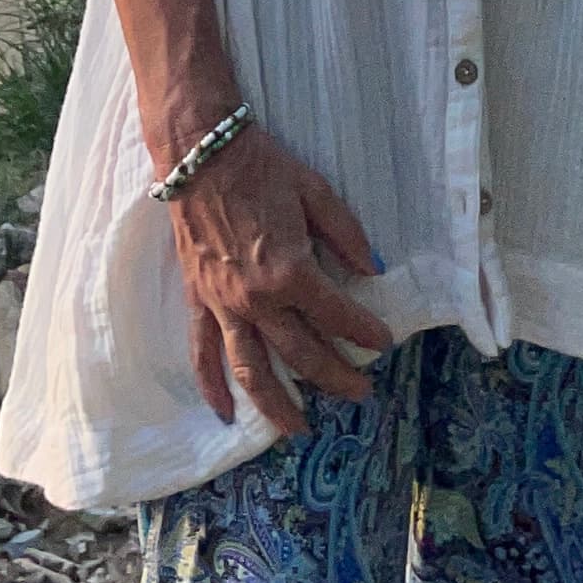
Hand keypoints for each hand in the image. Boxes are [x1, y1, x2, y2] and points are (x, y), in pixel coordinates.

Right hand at [162, 126, 390, 434]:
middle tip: (360, 393)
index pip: (337, 315)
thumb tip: (373, 268)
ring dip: (277, 405)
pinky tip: (225, 413)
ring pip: (252, 370)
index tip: (383, 343)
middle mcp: (257, 299)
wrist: (201, 154)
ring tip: (300, 428)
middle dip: (336, 377)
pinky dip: (212, 387)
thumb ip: (346, 234)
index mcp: (290, 270)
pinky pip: (202, 353)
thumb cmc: (261, 167)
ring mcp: (224, 305)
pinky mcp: (199, 301)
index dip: (365, 332)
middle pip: (302, 354)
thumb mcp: (314, 190)